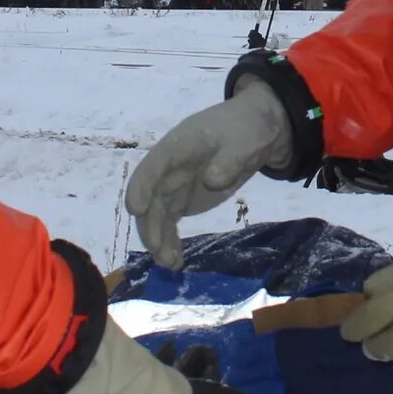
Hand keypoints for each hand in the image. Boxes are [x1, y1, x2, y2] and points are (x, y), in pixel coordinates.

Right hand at [124, 83, 293, 269]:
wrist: (256, 130)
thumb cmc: (248, 130)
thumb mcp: (245, 141)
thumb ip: (229, 160)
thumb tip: (211, 180)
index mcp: (179, 145)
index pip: (154, 165)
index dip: (142, 185)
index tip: (135, 208)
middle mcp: (169, 166)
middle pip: (152, 196)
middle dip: (151, 224)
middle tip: (160, 251)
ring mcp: (174, 183)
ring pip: (157, 213)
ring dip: (159, 238)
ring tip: (171, 264)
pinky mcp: (183, 199)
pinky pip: (169, 220)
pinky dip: (169, 240)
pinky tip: (175, 261)